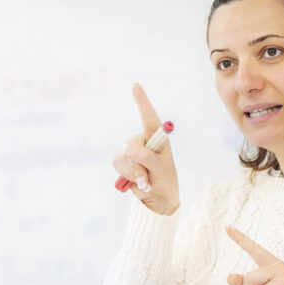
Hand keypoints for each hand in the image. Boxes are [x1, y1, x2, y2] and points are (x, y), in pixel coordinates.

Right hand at [111, 83, 178, 215]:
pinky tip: (137, 182)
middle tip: (148, 177)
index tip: (135, 85)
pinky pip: (118, 164)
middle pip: (132, 144)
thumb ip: (145, 157)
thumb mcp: (160, 168)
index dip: (142, 101)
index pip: (149, 117)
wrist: (158, 199)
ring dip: (135, 172)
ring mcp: (131, 151)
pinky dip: (128, 175)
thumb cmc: (165, 180)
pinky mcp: (122, 161)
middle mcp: (144, 141)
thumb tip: (125, 148)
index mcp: (158, 138)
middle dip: (138, 163)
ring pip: (124, 156)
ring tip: (146, 181)